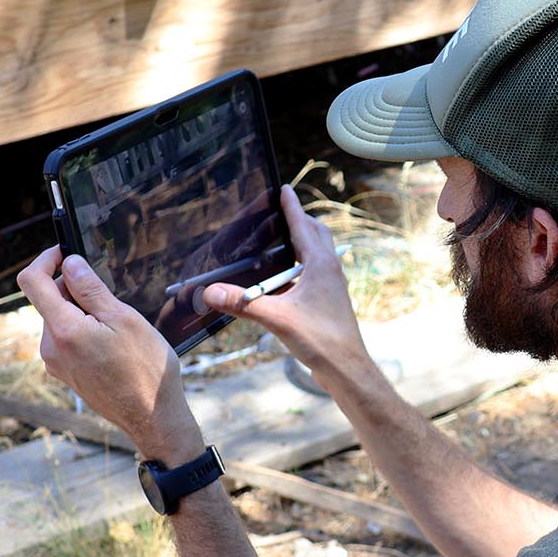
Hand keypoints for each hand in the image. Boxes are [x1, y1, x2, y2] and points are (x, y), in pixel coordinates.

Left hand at [17, 247, 201, 462]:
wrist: (151, 416)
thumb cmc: (146, 369)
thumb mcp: (124, 319)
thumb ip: (91, 290)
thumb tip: (69, 264)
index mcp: (64, 329)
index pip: (32, 282)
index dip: (45, 260)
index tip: (64, 253)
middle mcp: (52, 347)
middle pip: (49, 300)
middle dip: (73, 289)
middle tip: (110, 298)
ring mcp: (56, 362)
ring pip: (59, 320)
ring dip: (81, 311)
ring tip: (117, 327)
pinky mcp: (65, 373)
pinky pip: (66, 339)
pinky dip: (83, 330)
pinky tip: (112, 343)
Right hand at [200, 185, 371, 377]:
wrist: (346, 368)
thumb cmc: (322, 340)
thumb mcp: (277, 319)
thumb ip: (243, 304)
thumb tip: (211, 291)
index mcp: (321, 265)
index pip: (304, 226)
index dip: (292, 206)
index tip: (285, 188)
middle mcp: (329, 271)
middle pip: (316, 235)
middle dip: (300, 221)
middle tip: (282, 212)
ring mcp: (331, 287)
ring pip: (317, 255)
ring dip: (301, 244)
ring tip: (280, 242)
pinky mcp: (328, 302)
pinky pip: (313, 274)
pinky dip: (300, 267)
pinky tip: (283, 281)